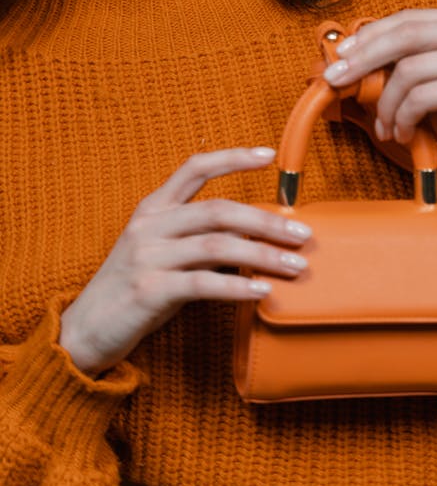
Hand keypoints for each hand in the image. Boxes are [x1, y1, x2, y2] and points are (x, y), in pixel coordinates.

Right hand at [59, 147, 311, 375]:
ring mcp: (147, 257)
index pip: (194, 168)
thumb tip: (255, 237)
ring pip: (217, 246)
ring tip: (294, 265)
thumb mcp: (162, 252)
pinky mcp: (149, 291)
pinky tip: (262, 291)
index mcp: (153, 208)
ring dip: (263, 255)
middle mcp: (149, 225)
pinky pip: (204, 284)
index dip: (232, 157)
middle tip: (302, 234)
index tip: (269, 154)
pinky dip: (238, 286)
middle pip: (218, 211)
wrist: (84, 331)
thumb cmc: (134, 289)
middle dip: (266, 221)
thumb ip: (199, 238)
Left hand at [323, 7, 436, 200]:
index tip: (340, 55)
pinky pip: (420, 96)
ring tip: (385, 127)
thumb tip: (349, 56)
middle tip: (335, 79)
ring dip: (386, 103)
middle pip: (406, 34)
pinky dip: (402, 117)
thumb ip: (407, 61)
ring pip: (409, 69)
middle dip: (363, 58)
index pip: (409, 18)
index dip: (370, 35)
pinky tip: (403, 133)